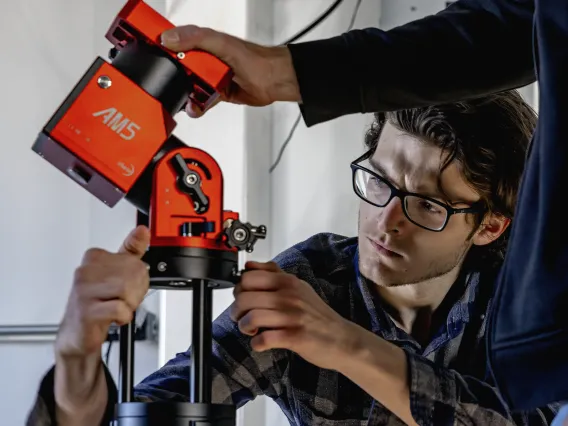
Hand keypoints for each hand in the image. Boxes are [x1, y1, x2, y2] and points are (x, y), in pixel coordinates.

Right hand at [54, 226, 150, 358]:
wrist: (77, 334)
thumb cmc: (97, 303)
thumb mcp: (117, 273)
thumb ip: (131, 251)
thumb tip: (142, 230)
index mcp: (95, 258)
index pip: (134, 261)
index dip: (137, 278)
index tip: (126, 285)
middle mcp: (86, 271)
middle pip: (133, 274)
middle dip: (136, 292)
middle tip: (123, 299)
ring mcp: (84, 290)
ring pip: (127, 290)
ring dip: (129, 305)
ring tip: (117, 307)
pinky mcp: (86, 310)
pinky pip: (120, 309)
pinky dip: (123, 317)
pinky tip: (113, 318)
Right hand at [160, 25, 300, 116]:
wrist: (274, 81)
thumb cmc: (255, 60)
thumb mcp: (222, 45)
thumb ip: (196, 39)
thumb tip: (170, 38)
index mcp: (203, 42)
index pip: (174, 40)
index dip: (160, 46)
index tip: (148, 53)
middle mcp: (204, 58)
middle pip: (177, 67)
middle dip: (170, 77)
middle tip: (166, 83)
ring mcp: (210, 77)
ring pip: (187, 87)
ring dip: (183, 95)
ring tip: (184, 99)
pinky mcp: (216, 93)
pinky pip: (200, 101)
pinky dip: (196, 107)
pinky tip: (195, 109)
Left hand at [230, 261, 352, 370]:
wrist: (342, 339)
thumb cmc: (317, 315)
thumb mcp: (299, 287)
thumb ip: (274, 274)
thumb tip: (250, 265)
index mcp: (288, 281)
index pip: (248, 277)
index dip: (239, 289)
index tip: (244, 299)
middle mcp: (289, 296)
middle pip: (244, 298)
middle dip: (237, 311)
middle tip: (243, 318)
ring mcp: (292, 316)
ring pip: (251, 318)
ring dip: (245, 327)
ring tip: (252, 330)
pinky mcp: (295, 337)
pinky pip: (263, 339)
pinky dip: (257, 343)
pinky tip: (262, 342)